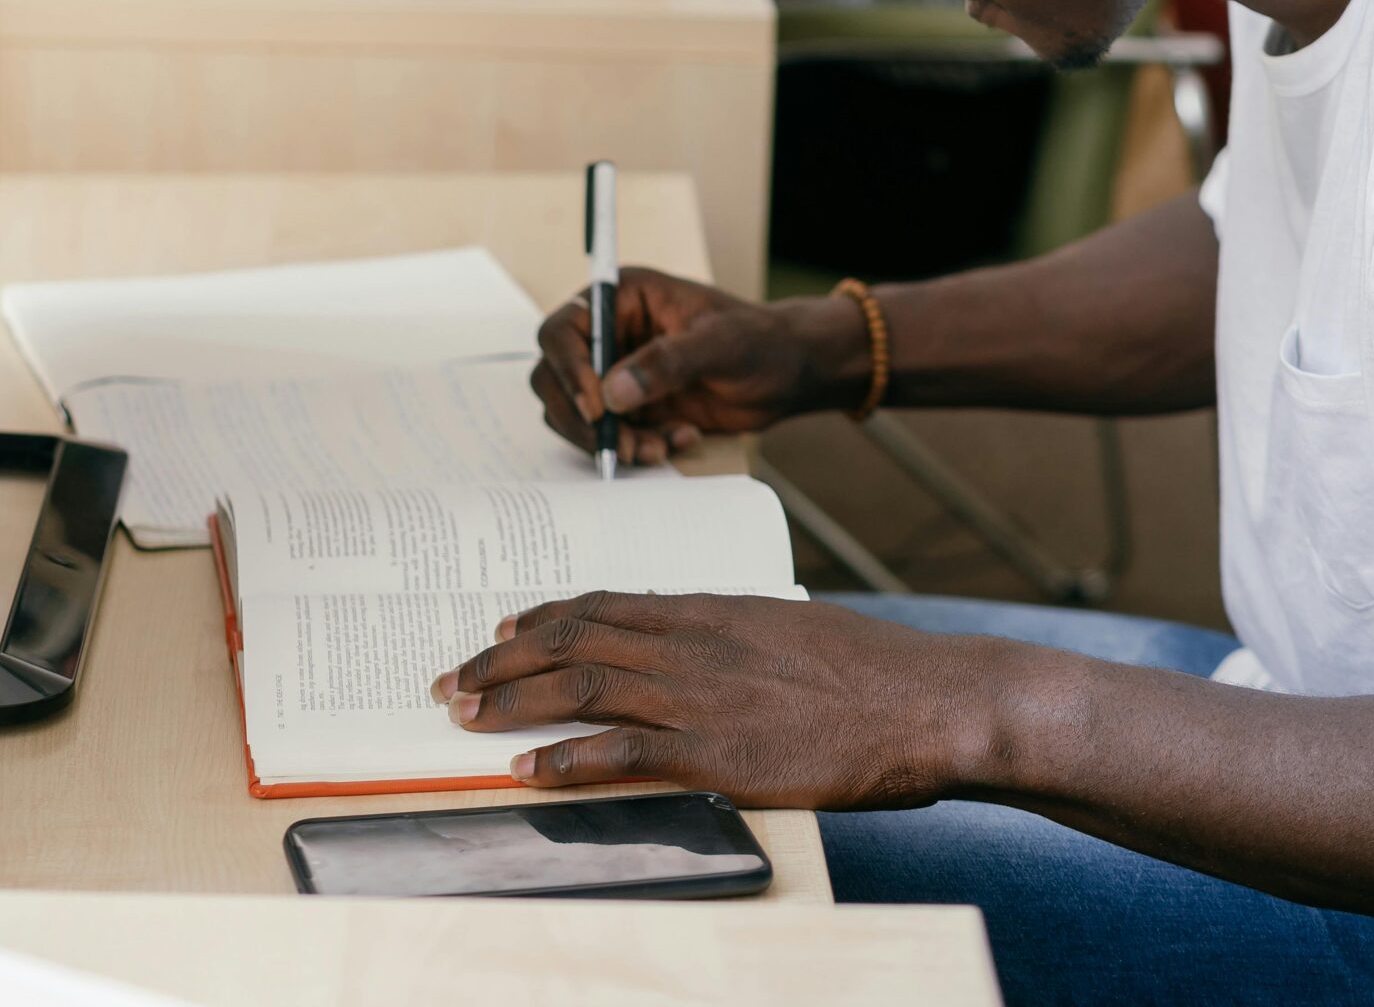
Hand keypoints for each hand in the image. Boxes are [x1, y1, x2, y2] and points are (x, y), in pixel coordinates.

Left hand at [434, 591, 993, 805]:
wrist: (920, 700)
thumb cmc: (868, 671)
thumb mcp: (790, 630)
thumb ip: (736, 636)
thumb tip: (705, 644)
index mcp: (710, 608)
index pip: (605, 602)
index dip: (545, 614)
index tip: (504, 624)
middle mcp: (691, 641)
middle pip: (573, 636)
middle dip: (503, 656)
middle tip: (453, 675)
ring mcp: (698, 694)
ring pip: (580, 683)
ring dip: (512, 698)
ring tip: (465, 713)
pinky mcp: (713, 752)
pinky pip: (618, 752)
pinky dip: (564, 761)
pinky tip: (528, 772)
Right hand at [532, 267, 867, 465]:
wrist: (788, 373)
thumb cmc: (760, 341)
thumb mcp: (719, 344)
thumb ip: (667, 362)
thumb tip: (613, 392)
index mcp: (623, 298)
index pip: (564, 329)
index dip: (569, 369)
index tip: (597, 408)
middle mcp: (611, 333)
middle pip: (556, 377)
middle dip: (585, 418)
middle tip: (621, 446)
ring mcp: (617, 372)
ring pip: (577, 414)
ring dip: (610, 440)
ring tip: (658, 448)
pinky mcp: (632, 407)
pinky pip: (610, 436)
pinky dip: (636, 447)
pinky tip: (679, 439)